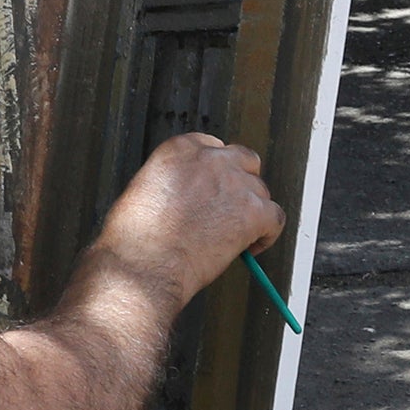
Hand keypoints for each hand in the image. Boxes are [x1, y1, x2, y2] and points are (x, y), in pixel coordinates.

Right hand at [94, 132, 282, 299]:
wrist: (145, 262)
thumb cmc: (135, 238)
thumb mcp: (144, 189)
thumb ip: (172, 183)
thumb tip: (188, 198)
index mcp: (181, 148)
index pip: (214, 148)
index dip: (219, 172)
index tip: (216, 190)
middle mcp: (211, 159)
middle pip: (244, 162)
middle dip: (242, 184)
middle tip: (232, 210)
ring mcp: (235, 184)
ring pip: (261, 192)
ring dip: (253, 212)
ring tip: (238, 236)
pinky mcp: (253, 212)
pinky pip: (275, 218)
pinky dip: (267, 234)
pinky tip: (252, 248)